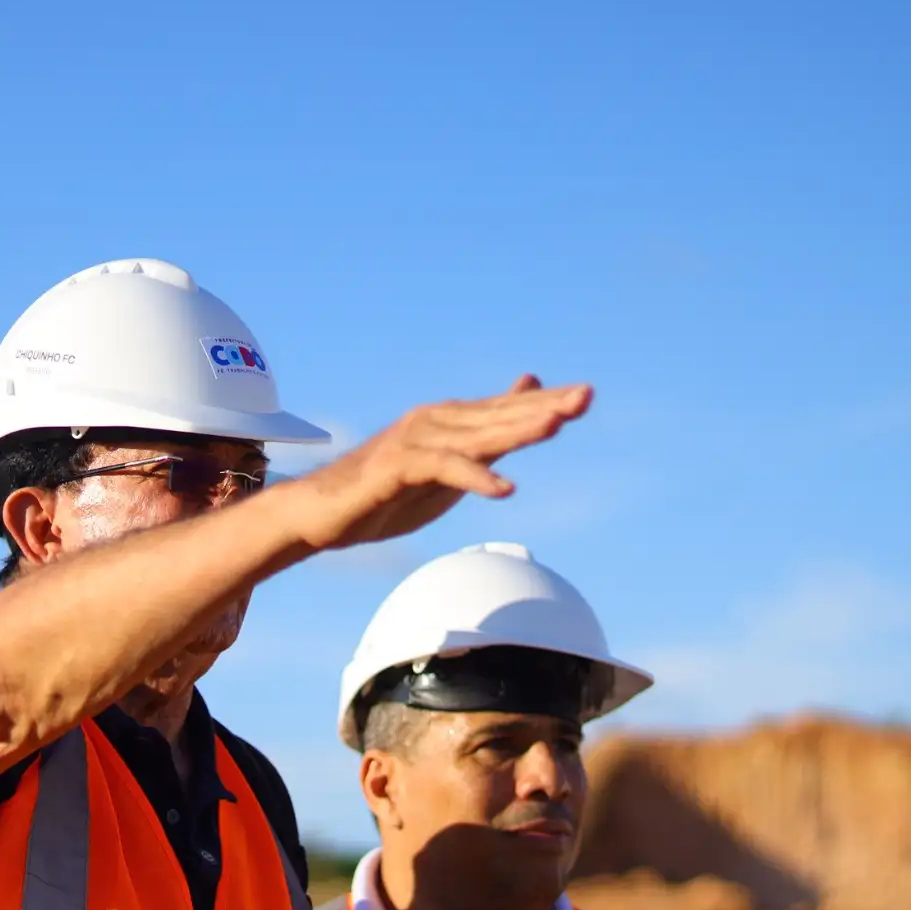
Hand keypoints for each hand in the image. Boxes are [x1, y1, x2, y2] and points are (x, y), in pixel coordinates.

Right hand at [271, 376, 591, 552]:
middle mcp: (435, 421)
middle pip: (499, 415)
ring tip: (556, 427)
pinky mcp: (398, 468)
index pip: (507, 409)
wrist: (323, 513)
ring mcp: (415, 441)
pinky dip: (475, 478)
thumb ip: (486, 438)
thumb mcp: (448, 465)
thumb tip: (523, 405)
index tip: (587, 397)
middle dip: (544, 407)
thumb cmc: (386, 493)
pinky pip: (443, 469)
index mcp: (450, 421)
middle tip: (585, 398)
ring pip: (476, 437)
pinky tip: (506, 491)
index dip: (547, 402)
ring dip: (516, 432)